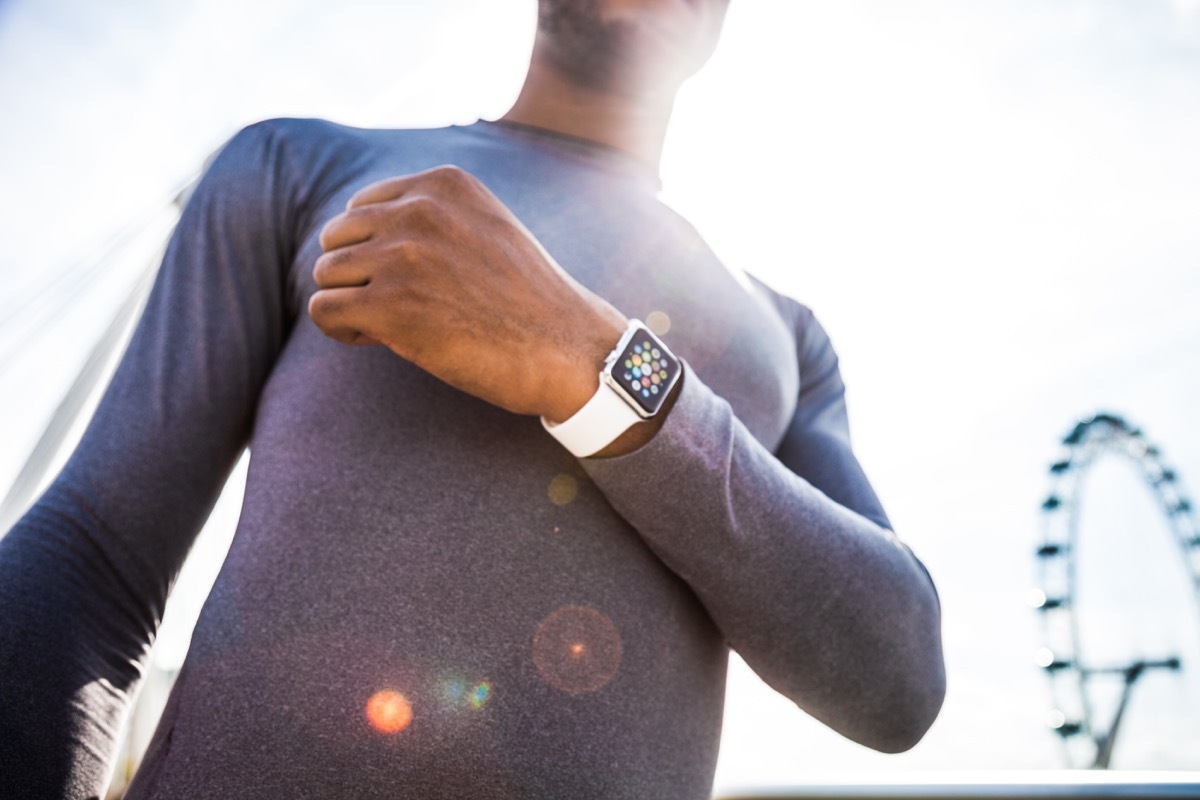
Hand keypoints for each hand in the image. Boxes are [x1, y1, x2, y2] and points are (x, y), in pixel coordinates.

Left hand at [309, 165, 626, 420]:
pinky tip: (379, 341)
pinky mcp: (391, 306)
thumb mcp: (485, 228)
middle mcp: (420, 210)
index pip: (361, 208)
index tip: (406, 282)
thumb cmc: (526, 300)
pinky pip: (324, 309)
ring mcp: (404, 256)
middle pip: (336, 238)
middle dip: (357, 276)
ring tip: (392, 327)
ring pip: (326, 273)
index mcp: (443, 183)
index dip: (374, 250)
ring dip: (350, 304)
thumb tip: (356, 233)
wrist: (566, 349)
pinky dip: (342, 330)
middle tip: (396, 308)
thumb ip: (433, 217)